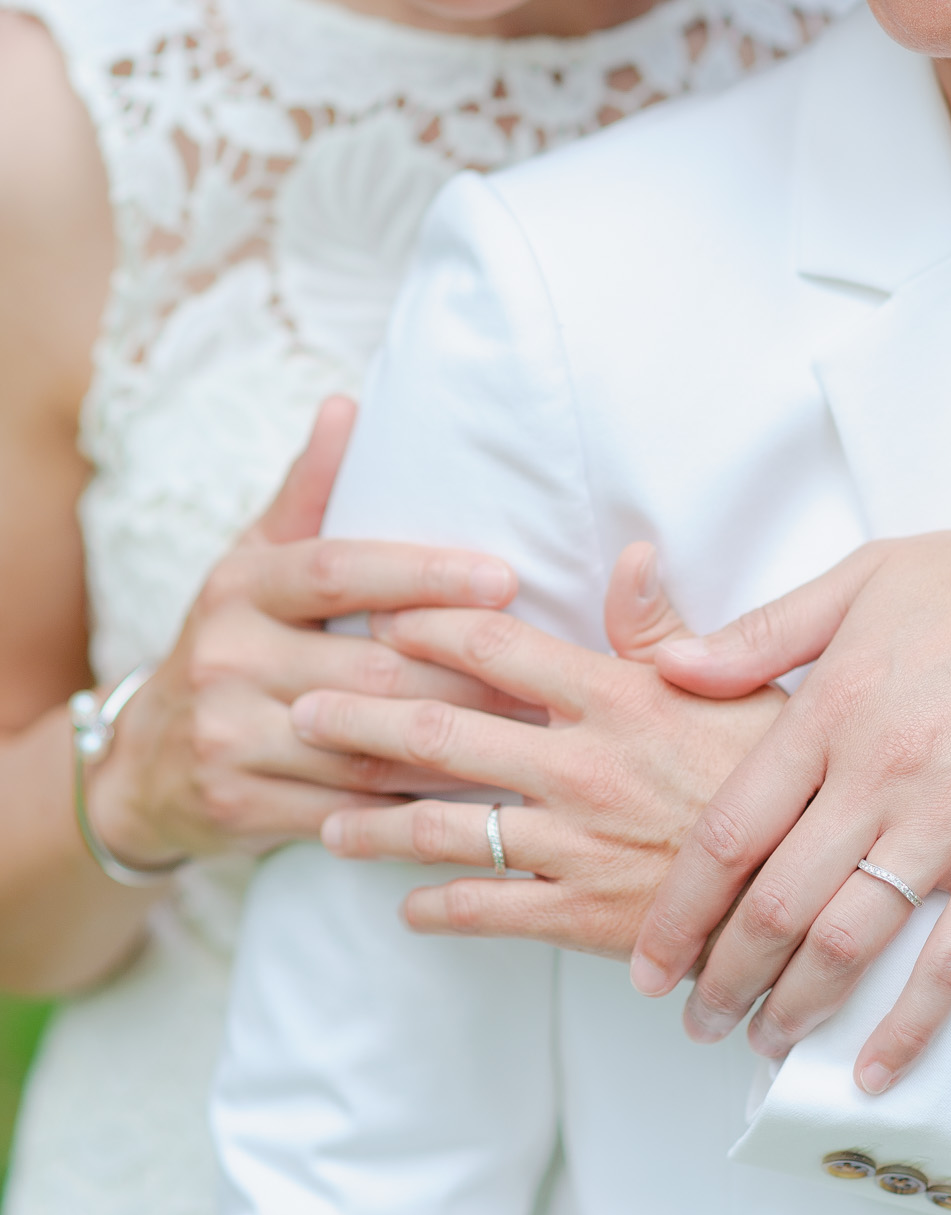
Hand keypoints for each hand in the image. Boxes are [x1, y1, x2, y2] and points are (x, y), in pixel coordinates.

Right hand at [89, 398, 522, 867]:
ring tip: (530, 734)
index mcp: (240, 587)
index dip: (426, 573)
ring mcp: (228, 735)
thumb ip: (306, 494)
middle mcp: (228, 657)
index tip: (506, 576)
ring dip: (457, 743)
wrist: (140, 766)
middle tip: (547, 672)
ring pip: (368, 745)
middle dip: (469, 672)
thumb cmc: (230, 645)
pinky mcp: (239, 805)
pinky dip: (416, 805)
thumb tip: (347, 405)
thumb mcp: (252, 565)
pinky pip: (350, 809)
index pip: (342, 570)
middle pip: (372, 665)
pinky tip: (473, 795)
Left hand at [295, 544, 785, 956]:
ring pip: (444, 828)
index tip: (375, 615)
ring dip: (374, 825)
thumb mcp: (740, 689)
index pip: (496, 645)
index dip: (426, 625)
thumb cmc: (785, 780)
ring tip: (325, 823)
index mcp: (616, 697)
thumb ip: (666, 630)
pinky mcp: (582, 915)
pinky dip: (437, 907)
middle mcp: (580, 764)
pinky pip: (487, 909)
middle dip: (360, 718)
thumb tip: (630, 554)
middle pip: (441, 730)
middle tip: (300, 709)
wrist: (821, 891)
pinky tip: (407, 907)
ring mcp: (574, 842)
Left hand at [633, 502, 950, 1091]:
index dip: (679, 908)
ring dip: (794, 1008)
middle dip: (720, 977)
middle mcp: (880, 774)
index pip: (729, 830)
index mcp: (832, 708)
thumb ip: (762, 633)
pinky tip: (874, 1069)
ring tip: (761, 1042)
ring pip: (848, 941)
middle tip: (691, 1017)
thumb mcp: (863, 578)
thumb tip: (668, 668)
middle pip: (774, 903)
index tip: (647, 958)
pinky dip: (909, 1024)